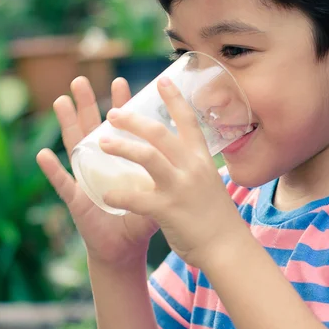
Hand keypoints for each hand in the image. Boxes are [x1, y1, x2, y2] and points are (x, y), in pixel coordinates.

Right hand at [36, 77, 158, 267]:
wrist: (125, 250)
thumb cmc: (140, 220)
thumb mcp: (158, 193)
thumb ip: (167, 174)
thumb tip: (190, 155)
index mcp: (120, 160)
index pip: (122, 126)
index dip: (121, 105)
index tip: (122, 81)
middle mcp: (101, 165)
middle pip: (93, 128)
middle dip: (88, 104)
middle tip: (81, 79)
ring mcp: (87, 180)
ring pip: (75, 147)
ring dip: (67, 124)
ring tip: (61, 100)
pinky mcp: (79, 201)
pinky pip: (64, 184)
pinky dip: (53, 170)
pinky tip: (44, 155)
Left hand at [99, 77, 245, 267]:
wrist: (227, 248)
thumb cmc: (215, 216)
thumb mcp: (209, 182)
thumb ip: (193, 166)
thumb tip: (182, 153)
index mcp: (201, 159)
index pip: (188, 121)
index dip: (174, 98)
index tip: (161, 80)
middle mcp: (192, 168)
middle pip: (160, 133)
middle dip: (134, 119)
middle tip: (113, 112)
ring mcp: (180, 187)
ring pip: (147, 157)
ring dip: (122, 147)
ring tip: (101, 142)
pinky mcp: (168, 210)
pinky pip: (137, 198)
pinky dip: (119, 194)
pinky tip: (106, 194)